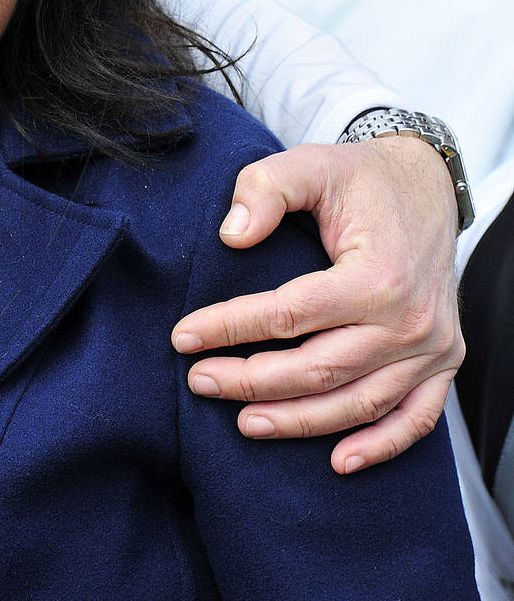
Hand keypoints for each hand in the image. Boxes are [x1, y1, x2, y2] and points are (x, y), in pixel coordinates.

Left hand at [169, 135, 461, 473]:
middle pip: (319, 370)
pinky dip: (380, 446)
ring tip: (243, 423)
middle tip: (199, 381)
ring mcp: (432, 348)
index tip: (181, 337)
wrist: (424, 185)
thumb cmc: (358, 178)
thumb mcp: (308, 163)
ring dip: (298, 421)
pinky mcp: (443, 362)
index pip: (289, 315)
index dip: (229, 328)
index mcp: (377, 276)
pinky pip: (416, 419)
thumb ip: (264, 188)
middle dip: (250, 382)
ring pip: (358, 403)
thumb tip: (231, 235)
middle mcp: (410, 321)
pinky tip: (337, 461)